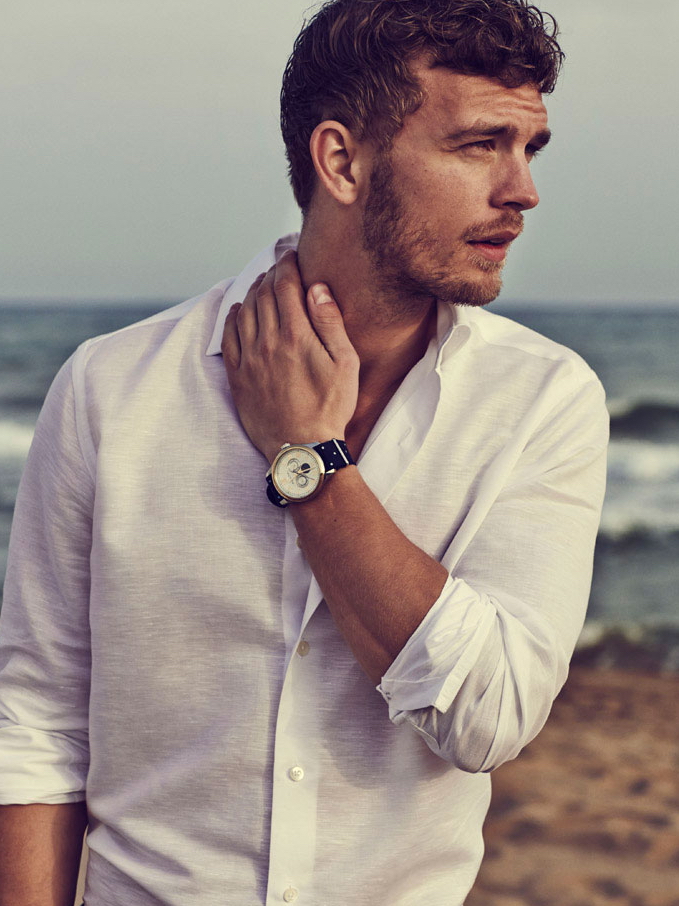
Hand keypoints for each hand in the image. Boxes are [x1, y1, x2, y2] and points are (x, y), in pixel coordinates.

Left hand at [221, 250, 359, 462]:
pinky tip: (240, 309)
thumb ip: (330, 323)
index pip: (285, 285)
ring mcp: (249, 359)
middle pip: (263, 293)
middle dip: (271, 273)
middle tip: (280, 266)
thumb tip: (316, 288)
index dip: (287, 264)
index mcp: (295, 335)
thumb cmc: (330, 408)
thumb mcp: (345, 364)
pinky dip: (232, 316)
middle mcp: (267, 342)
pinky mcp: (238, 376)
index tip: (291, 254)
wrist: (302, 448)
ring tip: (263, 283)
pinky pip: (228, 337)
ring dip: (253, 291)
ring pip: (245, 311)